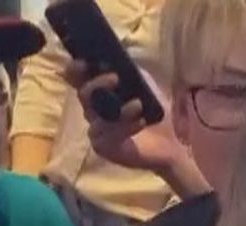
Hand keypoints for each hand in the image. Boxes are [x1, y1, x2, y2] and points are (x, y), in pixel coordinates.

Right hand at [69, 63, 185, 174]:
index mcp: (99, 93)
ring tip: (138, 105)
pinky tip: (140, 123)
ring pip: (96, 117)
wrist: (171, 144)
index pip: (77, 79)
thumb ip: (134, 73)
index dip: (75, 70)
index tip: (83, 62)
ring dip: (119, 109)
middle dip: (97, 84)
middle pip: (83, 94)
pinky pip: (107, 136)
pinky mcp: (103, 147)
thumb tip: (119, 57)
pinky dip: (126, 127)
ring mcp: (96, 129)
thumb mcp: (148, 88)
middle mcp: (93, 110)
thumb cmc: (156, 115)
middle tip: (115, 78)